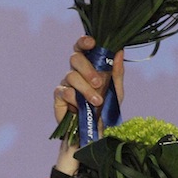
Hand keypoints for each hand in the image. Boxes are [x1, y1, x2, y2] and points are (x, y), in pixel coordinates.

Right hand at [54, 36, 125, 171]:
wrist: (95, 135)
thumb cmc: (105, 111)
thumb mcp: (116, 92)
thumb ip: (117, 72)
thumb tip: (119, 50)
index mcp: (88, 67)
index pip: (82, 48)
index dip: (84, 42)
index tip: (92, 42)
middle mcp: (75, 73)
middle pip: (75, 58)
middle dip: (87, 68)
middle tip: (98, 83)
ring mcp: (66, 85)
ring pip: (71, 75)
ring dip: (85, 89)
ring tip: (96, 102)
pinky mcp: (58, 99)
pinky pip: (62, 91)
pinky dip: (72, 97)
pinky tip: (79, 106)